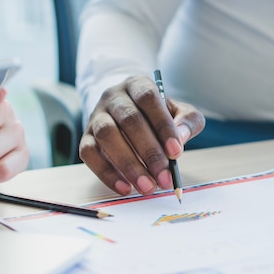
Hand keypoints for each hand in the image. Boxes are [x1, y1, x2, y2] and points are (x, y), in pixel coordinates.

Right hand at [79, 75, 204, 195]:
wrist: (128, 116)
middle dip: (149, 152)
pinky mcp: (86, 137)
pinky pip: (89, 154)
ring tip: (147, 186)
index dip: (163, 125)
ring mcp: (96, 116)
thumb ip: (187, 122)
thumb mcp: (179, 113)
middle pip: (129, 120)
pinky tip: (126, 188)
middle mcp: (113, 97)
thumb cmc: (157, 116)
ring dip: (128, 164)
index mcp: (137, 85)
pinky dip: (107, 173)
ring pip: (107, 135)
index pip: (148, 99)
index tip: (176, 152)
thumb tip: (180, 138)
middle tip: (164, 178)